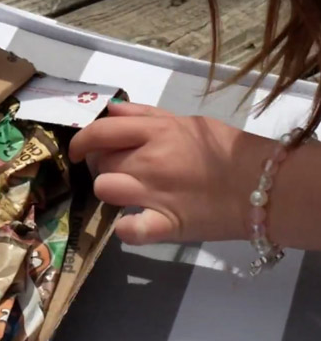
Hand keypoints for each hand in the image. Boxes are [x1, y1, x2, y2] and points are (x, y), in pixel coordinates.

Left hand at [69, 102, 275, 245]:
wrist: (264, 185)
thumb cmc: (225, 150)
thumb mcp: (187, 122)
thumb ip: (146, 115)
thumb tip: (111, 110)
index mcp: (156, 132)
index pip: (100, 132)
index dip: (80, 141)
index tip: (77, 151)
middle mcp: (149, 161)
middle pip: (99, 162)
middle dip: (100, 165)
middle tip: (116, 170)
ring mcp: (155, 194)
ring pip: (105, 189)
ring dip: (111, 191)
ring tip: (128, 193)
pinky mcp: (165, 225)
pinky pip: (129, 230)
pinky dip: (126, 229)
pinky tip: (135, 223)